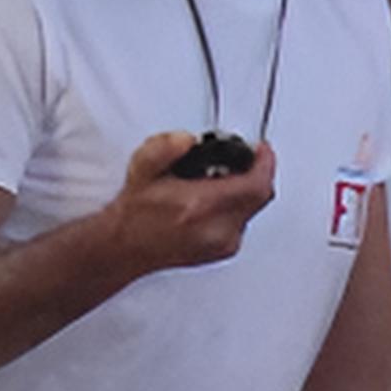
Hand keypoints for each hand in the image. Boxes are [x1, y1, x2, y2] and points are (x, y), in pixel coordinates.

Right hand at [108, 125, 273, 270]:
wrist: (126, 245)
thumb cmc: (135, 213)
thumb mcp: (142, 169)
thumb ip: (164, 148)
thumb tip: (186, 140)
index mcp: (197, 206)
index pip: (254, 185)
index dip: (264, 164)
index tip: (262, 150)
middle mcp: (216, 229)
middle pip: (259, 197)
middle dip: (255, 174)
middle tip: (243, 161)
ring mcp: (224, 244)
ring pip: (253, 209)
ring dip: (245, 190)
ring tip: (219, 180)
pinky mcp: (226, 250)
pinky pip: (244, 222)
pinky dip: (238, 206)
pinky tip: (216, 199)